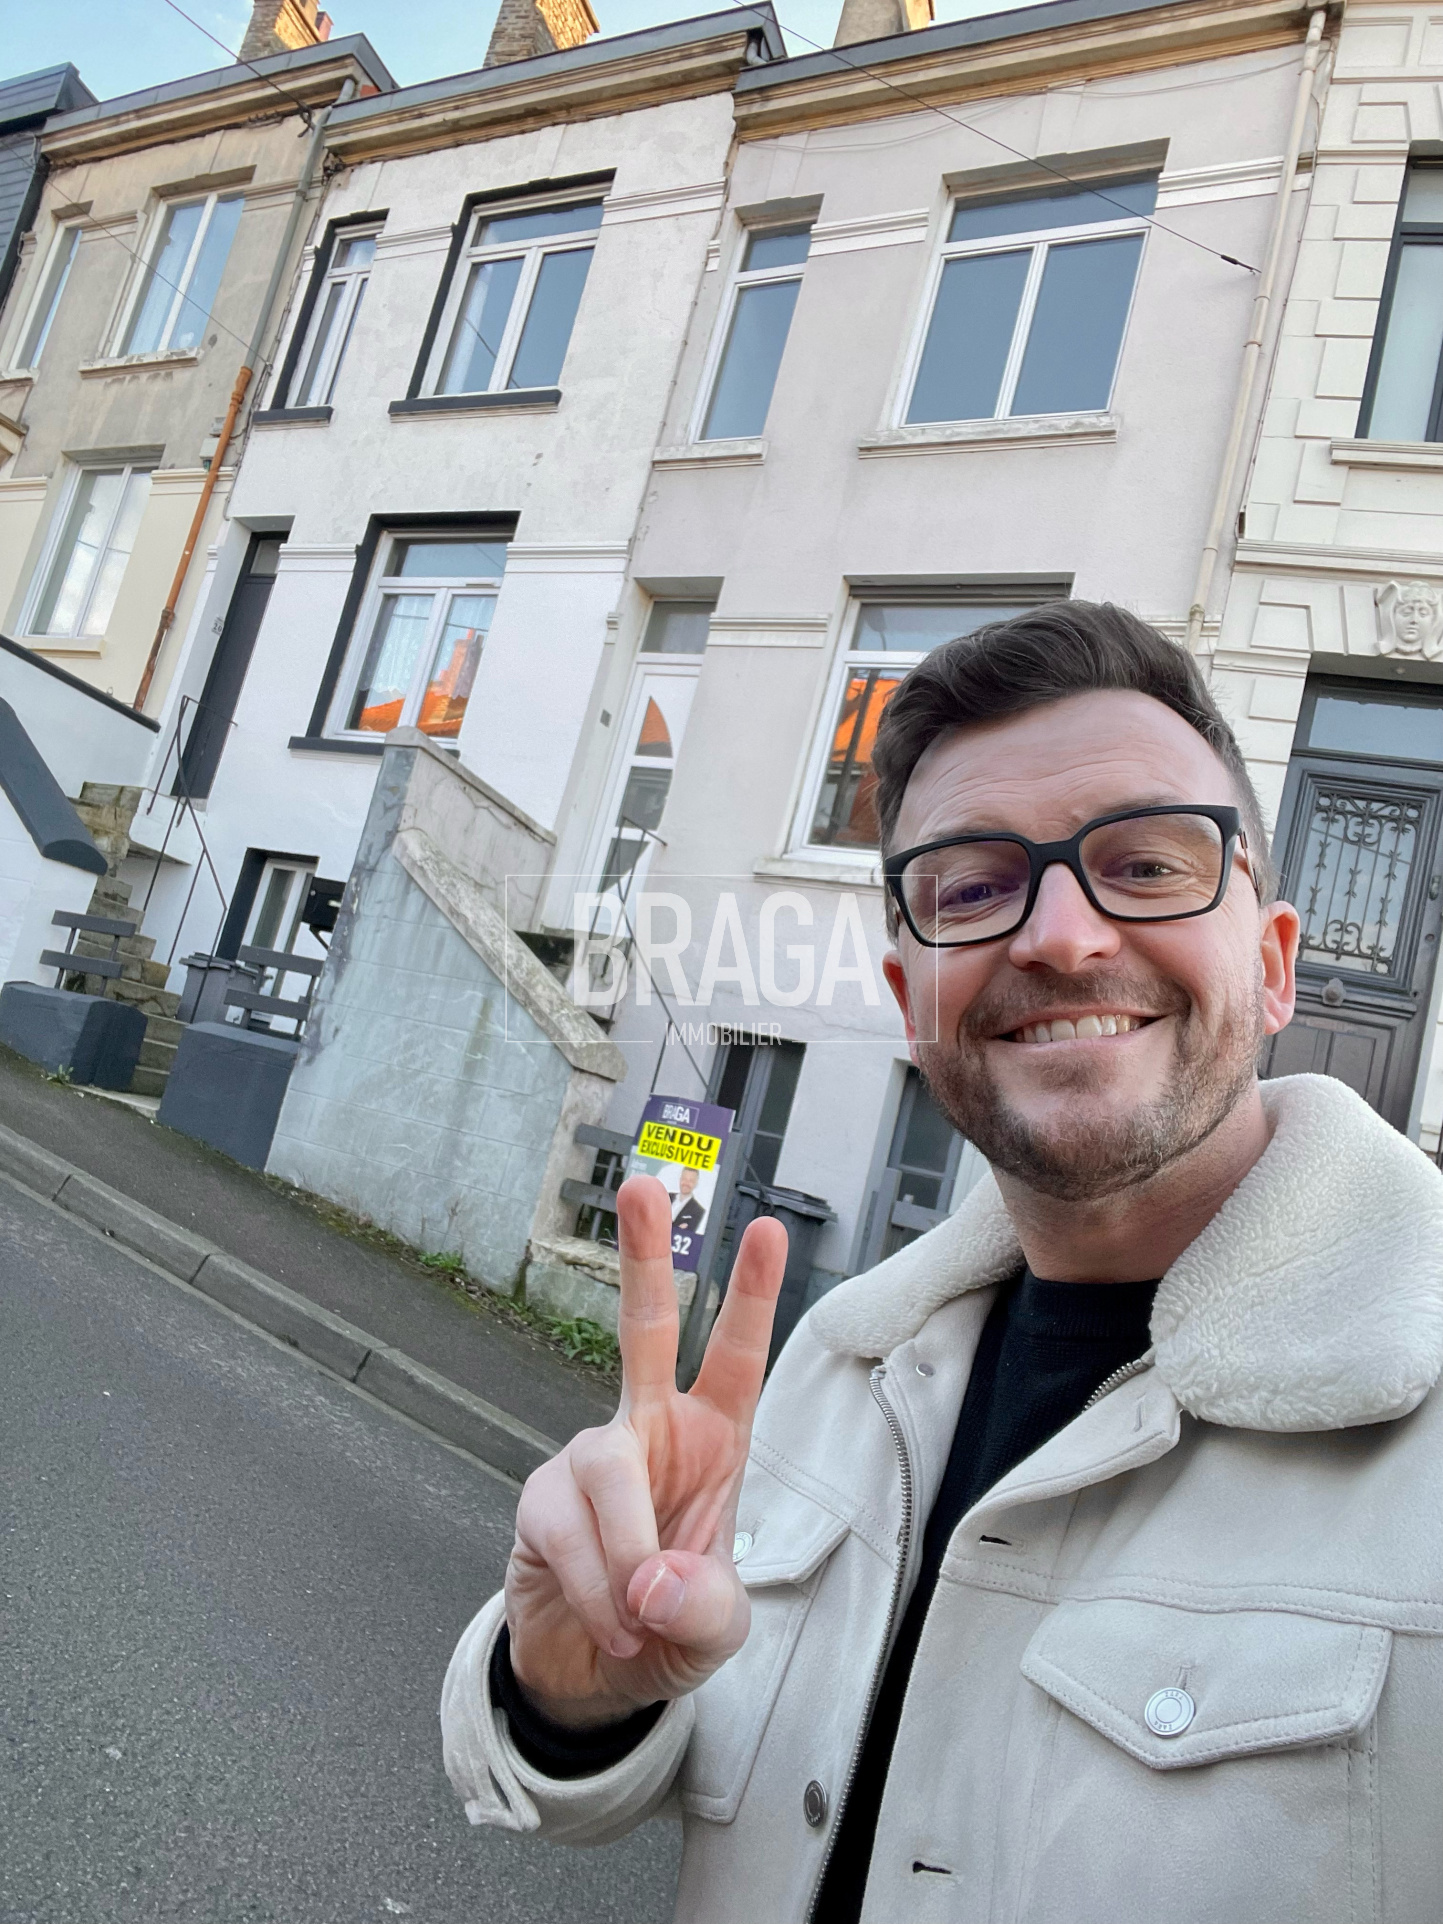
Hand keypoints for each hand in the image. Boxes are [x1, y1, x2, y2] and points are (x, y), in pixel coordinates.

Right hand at [505, 1175, 787, 1726]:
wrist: (595, 1680)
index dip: (752, 1296)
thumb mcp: (720, 1632)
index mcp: (713, 1441)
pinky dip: (595, 1590)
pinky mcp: (542, 1502)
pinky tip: (610, 1623)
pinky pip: (567, 1532)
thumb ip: (705, 1606)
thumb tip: (652, 1579)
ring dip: (628, 1552)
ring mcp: (590, 1461)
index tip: (767, 1228)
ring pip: (606, 1470)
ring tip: (640, 1615)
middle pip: (642, 1331)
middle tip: (645, 1187)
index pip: (735, 1359)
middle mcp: (650, 1432)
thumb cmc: (673, 1626)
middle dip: (644, 1258)